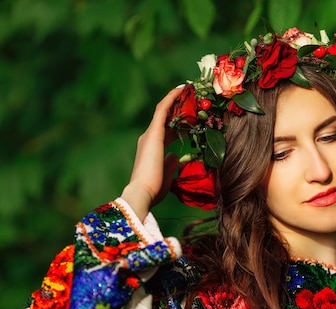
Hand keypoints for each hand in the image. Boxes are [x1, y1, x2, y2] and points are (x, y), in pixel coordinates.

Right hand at [121, 87, 182, 220]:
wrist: (143, 192)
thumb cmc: (154, 188)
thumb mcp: (166, 174)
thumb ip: (170, 163)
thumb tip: (176, 156)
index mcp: (153, 148)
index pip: (167, 129)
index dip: (178, 121)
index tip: (189, 114)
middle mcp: (149, 138)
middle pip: (165, 117)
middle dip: (178, 107)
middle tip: (192, 96)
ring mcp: (150, 134)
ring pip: (164, 110)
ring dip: (176, 98)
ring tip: (188, 88)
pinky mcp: (154, 133)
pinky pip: (164, 109)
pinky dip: (172, 98)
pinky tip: (182, 89)